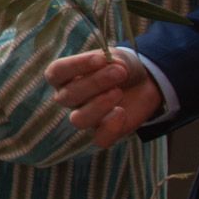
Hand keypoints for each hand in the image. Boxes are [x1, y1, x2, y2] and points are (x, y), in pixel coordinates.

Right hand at [47, 50, 161, 148]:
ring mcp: (85, 117)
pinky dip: (111, 128)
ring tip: (119, 92)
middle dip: (95, 83)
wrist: (142, 84)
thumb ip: (111, 62)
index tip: (100, 59)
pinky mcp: (102, 133)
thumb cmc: (120, 67)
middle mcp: (69, 98)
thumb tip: (111, 66)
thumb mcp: (117, 58)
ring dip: (99, 105)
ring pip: (78, 120)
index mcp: (64, 76)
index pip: (57, 72)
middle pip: (68, 96)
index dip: (75, 66)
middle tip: (120, 72)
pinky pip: (99, 139)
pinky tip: (122, 112)